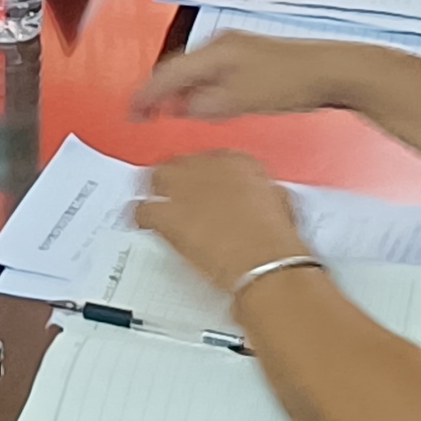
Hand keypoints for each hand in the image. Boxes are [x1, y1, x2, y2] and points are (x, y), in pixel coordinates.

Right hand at [132, 34, 371, 124]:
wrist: (333, 70)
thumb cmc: (291, 83)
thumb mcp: (240, 102)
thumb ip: (205, 106)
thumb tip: (184, 108)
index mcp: (214, 51)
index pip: (167, 73)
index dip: (145, 95)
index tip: (131, 113)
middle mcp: (222, 43)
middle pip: (178, 68)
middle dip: (160, 92)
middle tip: (144, 116)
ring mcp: (238, 48)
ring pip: (196, 69)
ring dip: (181, 91)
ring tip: (170, 113)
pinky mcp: (252, 57)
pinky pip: (213, 71)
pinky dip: (200, 87)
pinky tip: (206, 103)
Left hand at [134, 148, 314, 293]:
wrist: (267, 262)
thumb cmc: (276, 240)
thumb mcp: (277, 203)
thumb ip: (258, 191)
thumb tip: (252, 198)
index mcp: (238, 161)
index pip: (210, 157)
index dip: (203, 176)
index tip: (202, 188)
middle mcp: (208, 166)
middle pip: (180, 163)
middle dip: (177, 180)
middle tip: (177, 197)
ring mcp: (185, 188)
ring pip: (156, 178)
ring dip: (156, 192)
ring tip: (158, 206)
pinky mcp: (168, 215)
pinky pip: (143, 209)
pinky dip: (142, 218)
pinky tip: (147, 226)